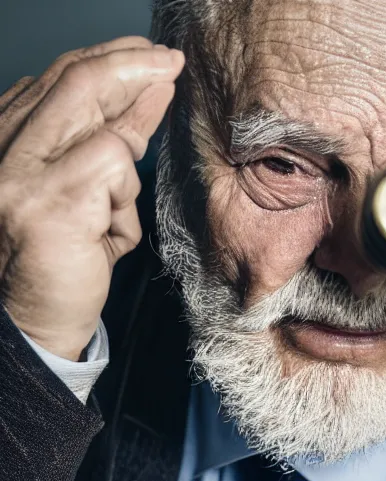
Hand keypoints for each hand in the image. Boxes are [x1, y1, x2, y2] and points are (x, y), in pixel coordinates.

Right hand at [0, 36, 183, 360]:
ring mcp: (20, 174)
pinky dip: (124, 205)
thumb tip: (151, 94)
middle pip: (78, 80)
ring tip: (107, 215)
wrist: (33, 318)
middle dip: (134, 65)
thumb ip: (112, 138)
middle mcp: (5, 148)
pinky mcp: (48, 203)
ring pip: (105, 130)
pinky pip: (114, 172)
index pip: (63, 79)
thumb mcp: (92, 187)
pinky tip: (105, 235)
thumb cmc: (65, 255)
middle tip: (171, 62)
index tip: (154, 60)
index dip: (115, 63)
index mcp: (10, 138)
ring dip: (126, 176)